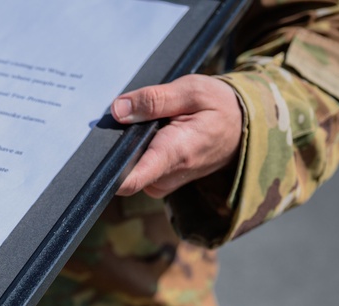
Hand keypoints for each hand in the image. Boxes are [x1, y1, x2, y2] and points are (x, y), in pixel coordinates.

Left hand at [111, 74, 242, 197]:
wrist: (246, 126)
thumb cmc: (221, 106)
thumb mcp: (191, 90)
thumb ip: (153, 100)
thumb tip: (117, 110)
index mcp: (174, 152)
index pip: (131, 180)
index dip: (107, 174)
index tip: (92, 163)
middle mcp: (167, 175)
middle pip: (123, 170)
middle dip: (121, 146)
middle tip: (134, 119)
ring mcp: (165, 182)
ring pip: (130, 169)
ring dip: (133, 147)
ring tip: (153, 125)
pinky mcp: (163, 182)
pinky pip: (139, 171)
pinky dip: (141, 152)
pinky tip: (155, 135)